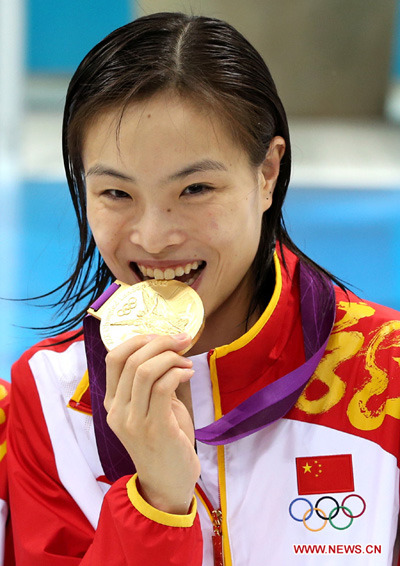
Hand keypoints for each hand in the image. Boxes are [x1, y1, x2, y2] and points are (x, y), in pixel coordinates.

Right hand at [104, 333, 199, 513]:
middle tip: (182, 340)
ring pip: (145, 370)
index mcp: (112, 403)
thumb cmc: (164, 443)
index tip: (161, 336)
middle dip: (160, 342)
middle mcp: (116, 410)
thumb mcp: (151, 409)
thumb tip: (166, 351)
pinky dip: (178, 372)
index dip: (138, 339)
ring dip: (171, 357)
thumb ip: (152, 383)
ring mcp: (133, 421)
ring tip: (186, 361)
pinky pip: (163, 386)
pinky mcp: (154, 428)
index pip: (113, 358)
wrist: (168, 484)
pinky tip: (188, 373)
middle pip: (131, 359)